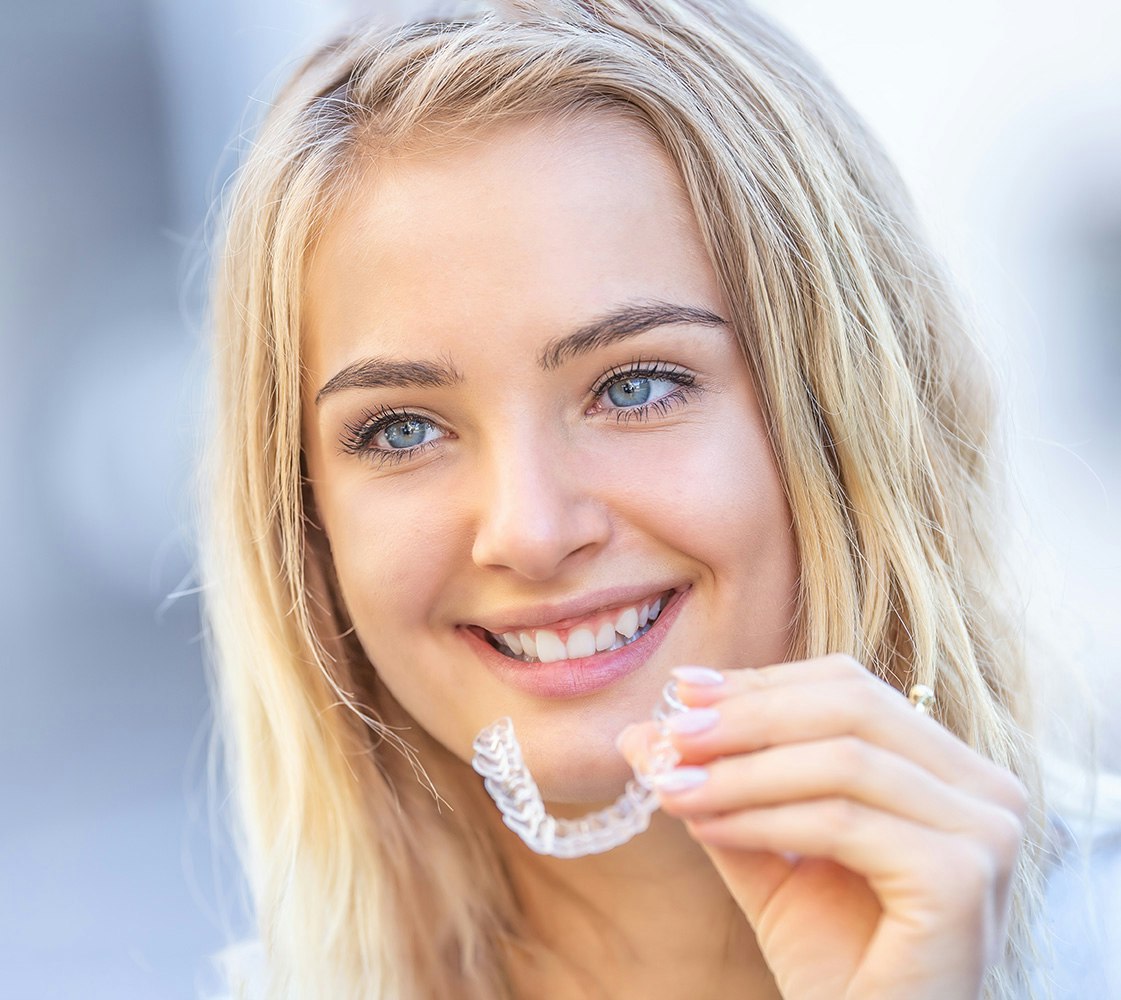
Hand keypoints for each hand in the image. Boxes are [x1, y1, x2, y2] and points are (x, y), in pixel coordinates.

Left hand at [617, 654, 1027, 999]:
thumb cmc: (835, 957)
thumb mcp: (768, 852)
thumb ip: (719, 786)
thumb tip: (641, 730)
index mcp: (949, 769)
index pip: (850, 688)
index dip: (762, 683)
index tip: (681, 691)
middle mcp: (986, 789)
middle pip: (850, 706)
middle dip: (747, 716)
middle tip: (670, 735)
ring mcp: (987, 832)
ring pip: (843, 761)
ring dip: (741, 771)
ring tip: (672, 787)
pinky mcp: (963, 878)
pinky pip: (842, 822)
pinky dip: (763, 818)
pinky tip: (708, 828)